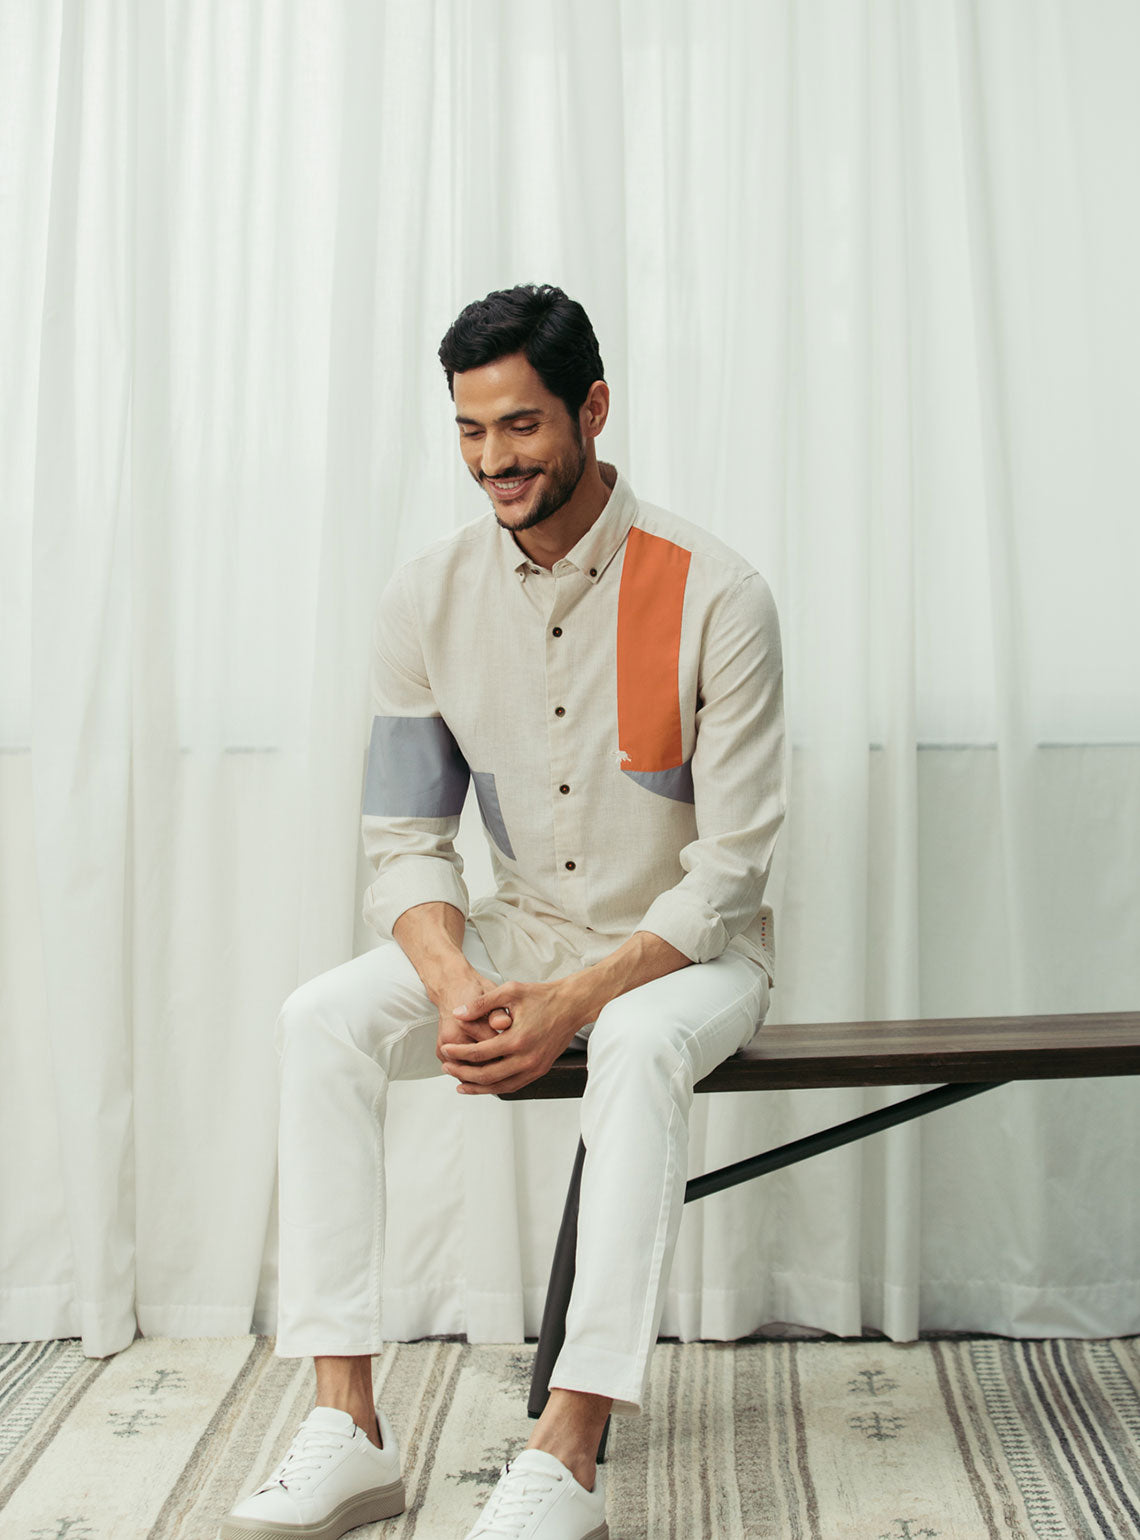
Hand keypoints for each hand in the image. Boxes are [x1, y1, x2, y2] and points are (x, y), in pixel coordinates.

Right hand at [434, 970, 512, 1064]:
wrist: (452, 988)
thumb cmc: (475, 991)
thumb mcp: (491, 996)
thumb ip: (498, 1012)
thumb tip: (505, 1023)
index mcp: (465, 1022)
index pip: (492, 1048)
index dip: (511, 1053)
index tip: (523, 1054)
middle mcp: (452, 1037)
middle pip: (481, 1064)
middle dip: (499, 1066)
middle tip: (517, 1064)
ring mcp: (444, 1047)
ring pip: (470, 1072)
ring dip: (487, 1073)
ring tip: (505, 1069)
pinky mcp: (441, 1054)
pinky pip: (461, 1071)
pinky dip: (475, 1072)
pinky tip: (490, 1068)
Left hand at [440, 978, 583, 1094]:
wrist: (572, 1005)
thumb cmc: (542, 996)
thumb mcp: (510, 991)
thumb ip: (482, 1004)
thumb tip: (458, 1014)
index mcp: (517, 1039)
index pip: (479, 1053)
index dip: (459, 1053)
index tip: (446, 1049)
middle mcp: (527, 1058)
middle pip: (487, 1075)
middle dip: (463, 1073)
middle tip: (447, 1068)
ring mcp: (535, 1067)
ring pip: (500, 1086)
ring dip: (478, 1087)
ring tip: (460, 1083)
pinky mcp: (540, 1070)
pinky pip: (514, 1085)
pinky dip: (496, 1086)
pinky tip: (484, 1083)